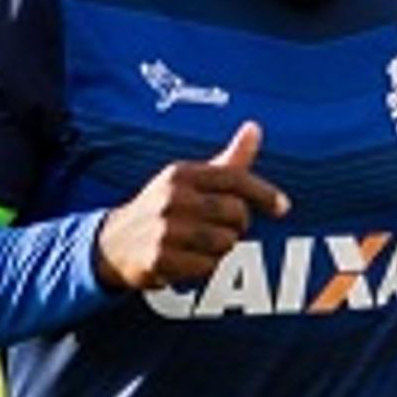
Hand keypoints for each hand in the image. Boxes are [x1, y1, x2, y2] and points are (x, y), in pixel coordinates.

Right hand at [93, 119, 287, 294]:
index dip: (265, 194)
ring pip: (226, 243)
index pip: (236, 179)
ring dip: (222, 249)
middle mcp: (172, 198)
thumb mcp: (189, 179)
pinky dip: (206, 268)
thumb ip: (227, 160)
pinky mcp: (160, 260)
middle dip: (238, 225)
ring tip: (201, 245)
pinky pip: (208, 268)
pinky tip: (189, 261)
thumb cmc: (161, 207)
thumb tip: (255, 128)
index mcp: (182, 173)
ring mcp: (165, 229)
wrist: (113, 243)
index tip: (283, 208)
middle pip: (237, 214)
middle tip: (221, 228)